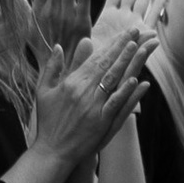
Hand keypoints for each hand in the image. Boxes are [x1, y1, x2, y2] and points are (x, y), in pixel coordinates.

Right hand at [29, 31, 151, 169]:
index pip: (95, 59)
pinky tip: (138, 81)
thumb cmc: (48, 120)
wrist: (52, 150)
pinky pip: (116, 104)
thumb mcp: (44, 90)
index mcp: (71, 82)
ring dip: (128, 63)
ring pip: (113, 80)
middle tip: (137, 32)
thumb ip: (53, 67)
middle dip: (123, 47)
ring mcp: (93, 107)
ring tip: (140, 47)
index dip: (111, 45)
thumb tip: (59, 46)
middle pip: (107, 65)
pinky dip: (126, 92)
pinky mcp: (101, 122)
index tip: (125, 34)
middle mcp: (83, 92)